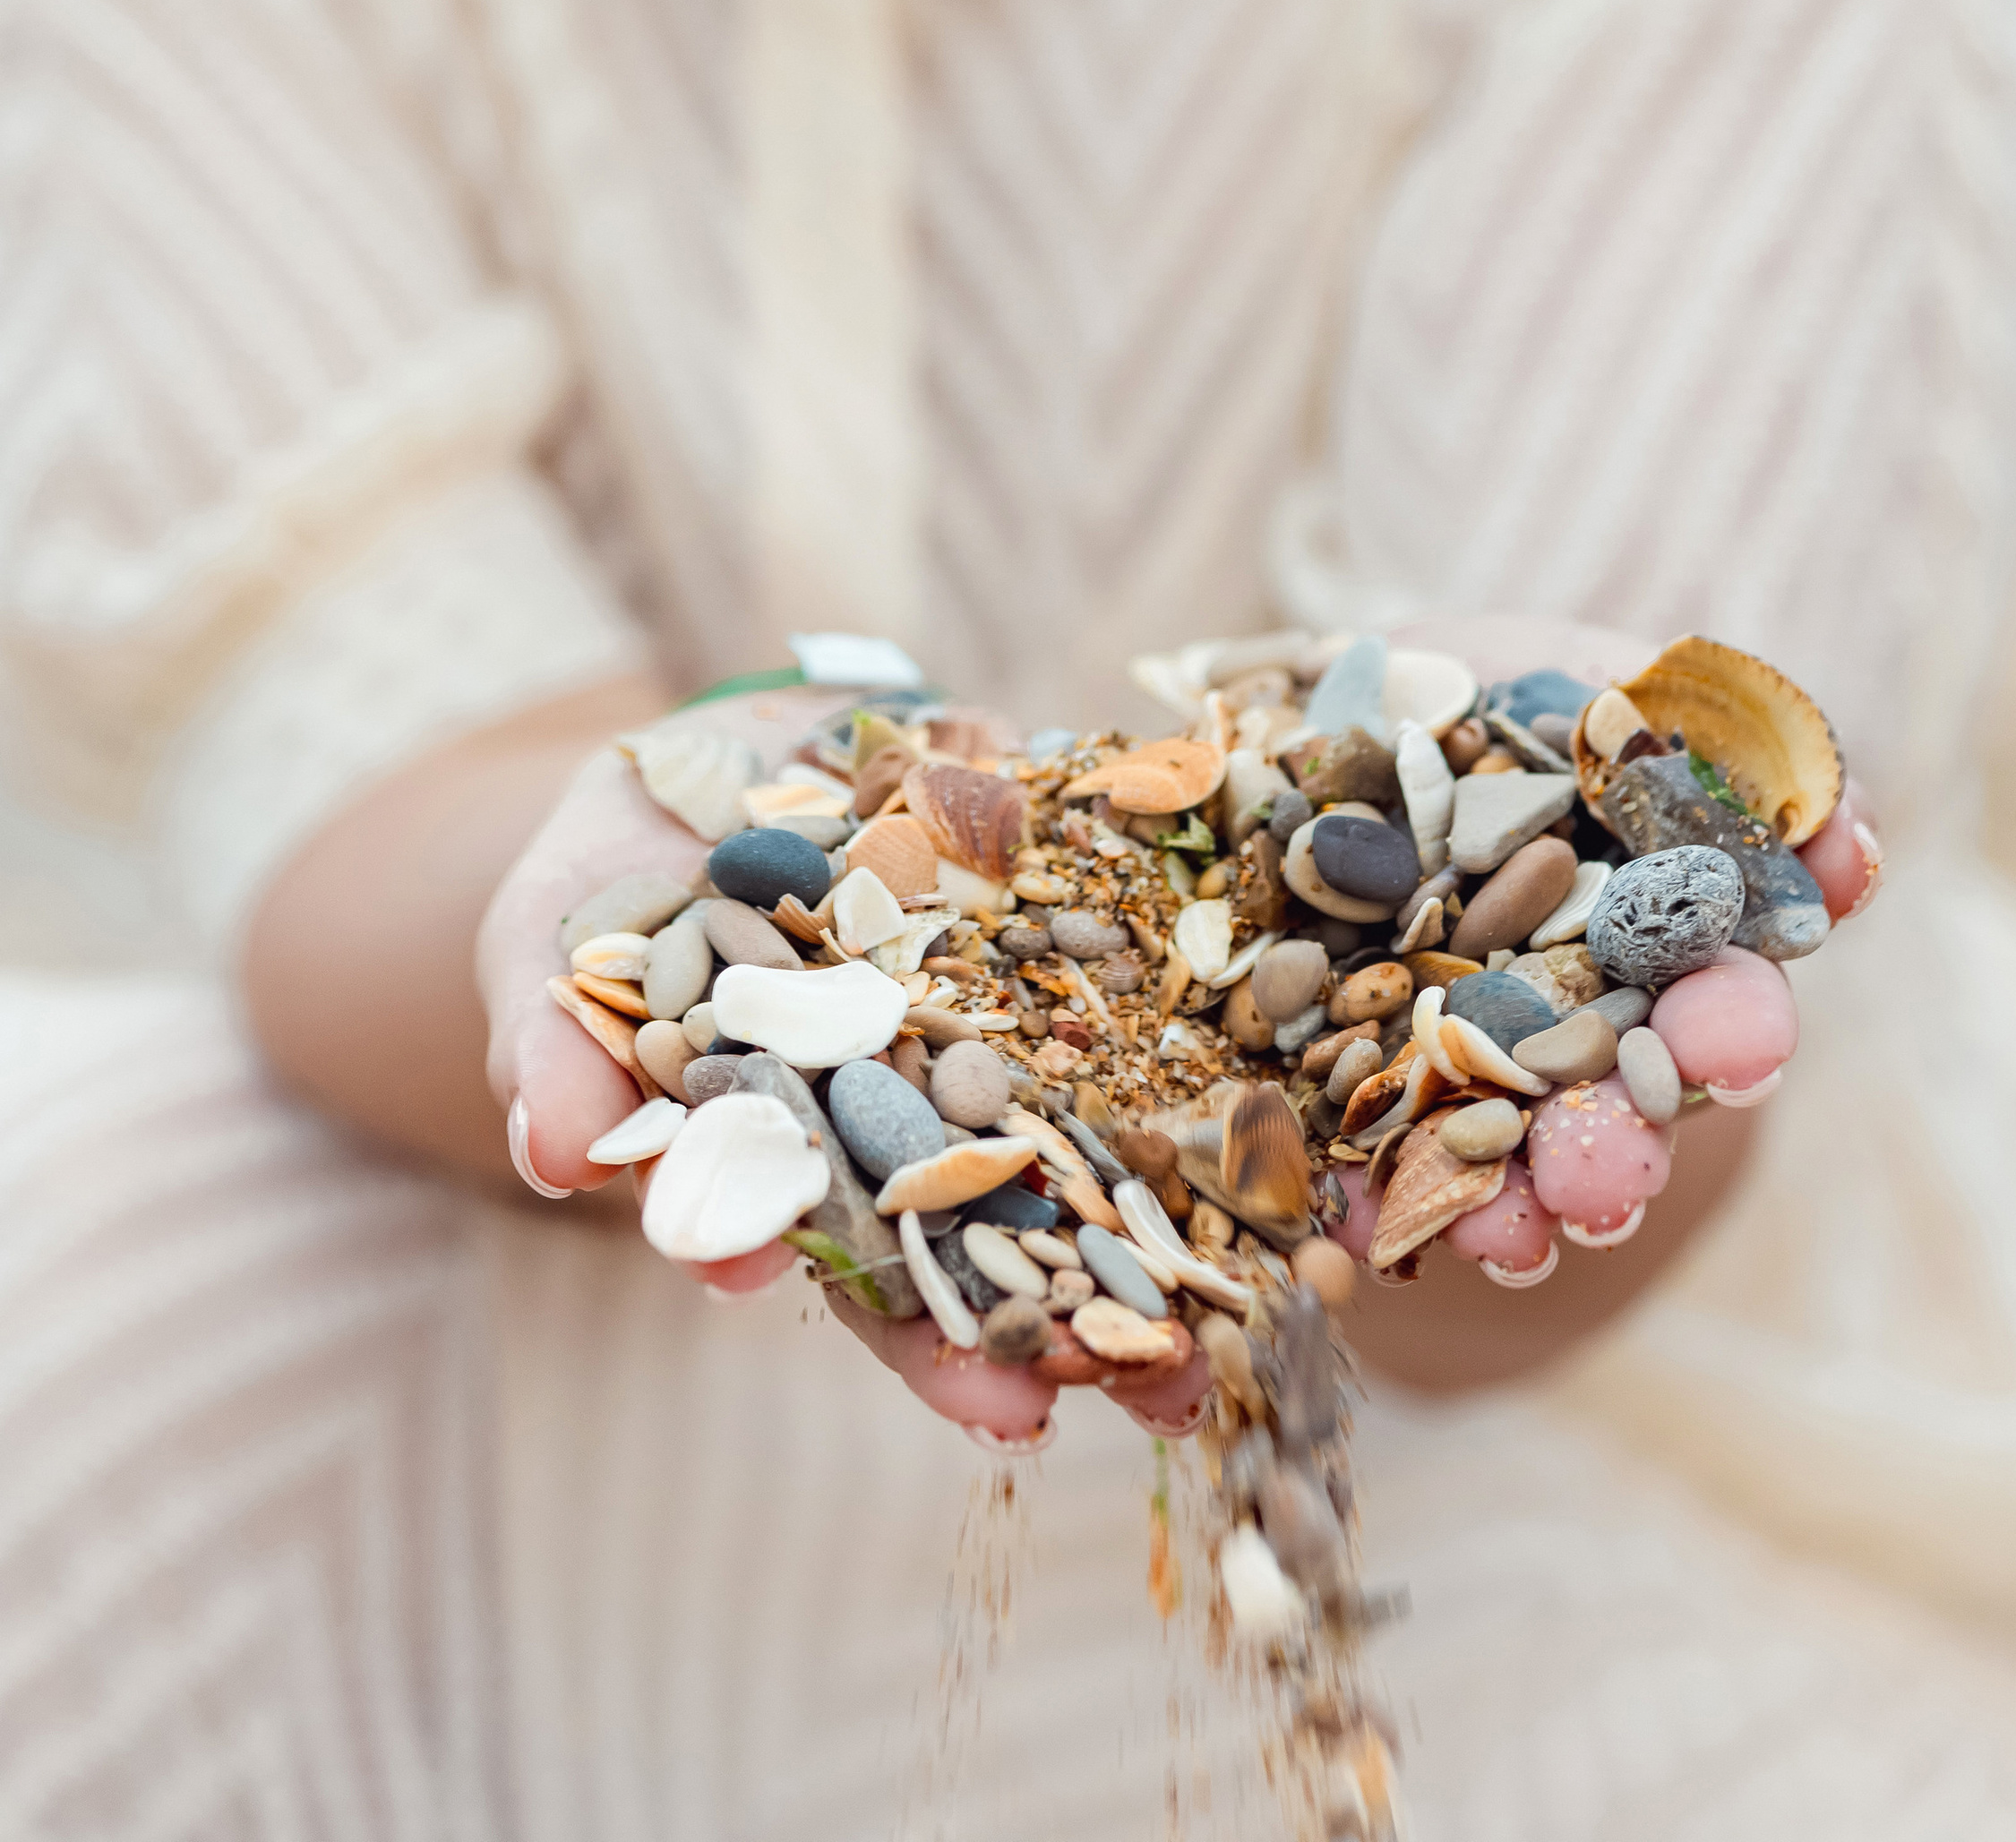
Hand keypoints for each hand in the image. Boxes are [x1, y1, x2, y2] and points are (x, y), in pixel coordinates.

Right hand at [476, 693, 1208, 1451]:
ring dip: (1191, 1196)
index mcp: (822, 1152)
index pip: (884, 1276)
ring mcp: (1015, 1006)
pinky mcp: (1077, 897)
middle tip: (1182, 1386)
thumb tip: (555, 1154)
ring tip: (1276, 1283)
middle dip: (1115, 1301)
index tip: (1011, 1412)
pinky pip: (1167, 958)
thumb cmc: (615, 871)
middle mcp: (935, 1102)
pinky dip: (1241, 1016)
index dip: (942, 1342)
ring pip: (1112, 1118)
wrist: (725, 740)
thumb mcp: (559, 944)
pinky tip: (1323, 1081)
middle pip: (1027, 1223)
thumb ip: (557, 1047)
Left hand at [1328, 615, 1881, 1296]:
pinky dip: (1357, 1200)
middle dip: (1614, 1152)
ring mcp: (1450, 1067)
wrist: (1340, 700)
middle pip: (1607, 1111)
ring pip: (1492, 1159)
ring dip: (1503, 1208)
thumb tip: (1849, 847)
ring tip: (1498, 1235)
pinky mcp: (1339, 1085)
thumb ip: (1736, 758)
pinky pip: (1351, 1161)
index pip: (1711, 1009)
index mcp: (1656, 951)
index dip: (1732, 1032)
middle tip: (1604, 1183)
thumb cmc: (1509, 689)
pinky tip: (1351, 1229)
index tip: (1736, 1044)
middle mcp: (1566, 1030)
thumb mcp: (1623, 685)